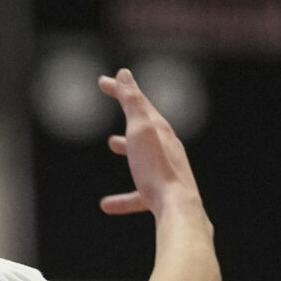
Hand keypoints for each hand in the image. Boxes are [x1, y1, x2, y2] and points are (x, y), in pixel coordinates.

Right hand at [99, 68, 203, 219]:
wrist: (177, 207)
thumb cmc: (157, 168)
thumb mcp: (141, 129)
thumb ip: (132, 102)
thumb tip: (124, 74)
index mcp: (160, 129)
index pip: (138, 102)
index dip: (120, 89)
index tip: (103, 81)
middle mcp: (166, 147)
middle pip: (144, 123)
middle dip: (128, 110)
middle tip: (117, 98)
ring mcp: (163, 170)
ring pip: (142, 153)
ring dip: (126, 145)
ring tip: (112, 143)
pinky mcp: (160, 194)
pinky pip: (137, 193)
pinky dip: (122, 196)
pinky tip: (106, 205)